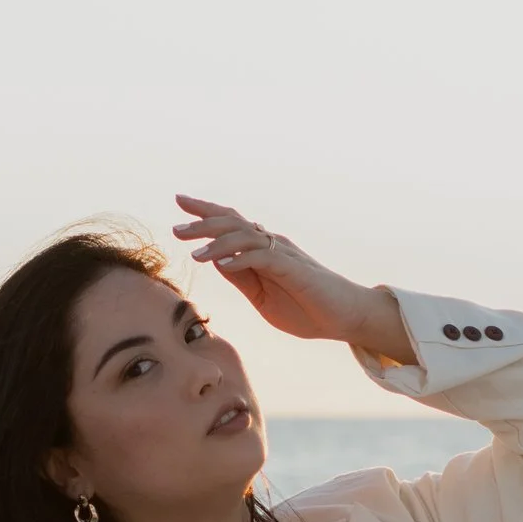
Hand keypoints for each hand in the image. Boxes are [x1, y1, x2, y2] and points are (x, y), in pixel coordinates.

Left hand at [172, 197, 416, 363]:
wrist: (346, 318)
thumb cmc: (307, 309)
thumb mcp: (262, 297)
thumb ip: (242, 278)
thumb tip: (217, 262)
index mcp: (263, 251)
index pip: (231, 224)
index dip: (205, 212)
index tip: (180, 203)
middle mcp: (272, 245)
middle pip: (233, 223)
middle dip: (202, 222)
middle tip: (176, 228)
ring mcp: (284, 254)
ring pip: (245, 236)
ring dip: (217, 242)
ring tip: (194, 253)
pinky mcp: (294, 268)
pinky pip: (263, 257)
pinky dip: (240, 259)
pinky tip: (222, 264)